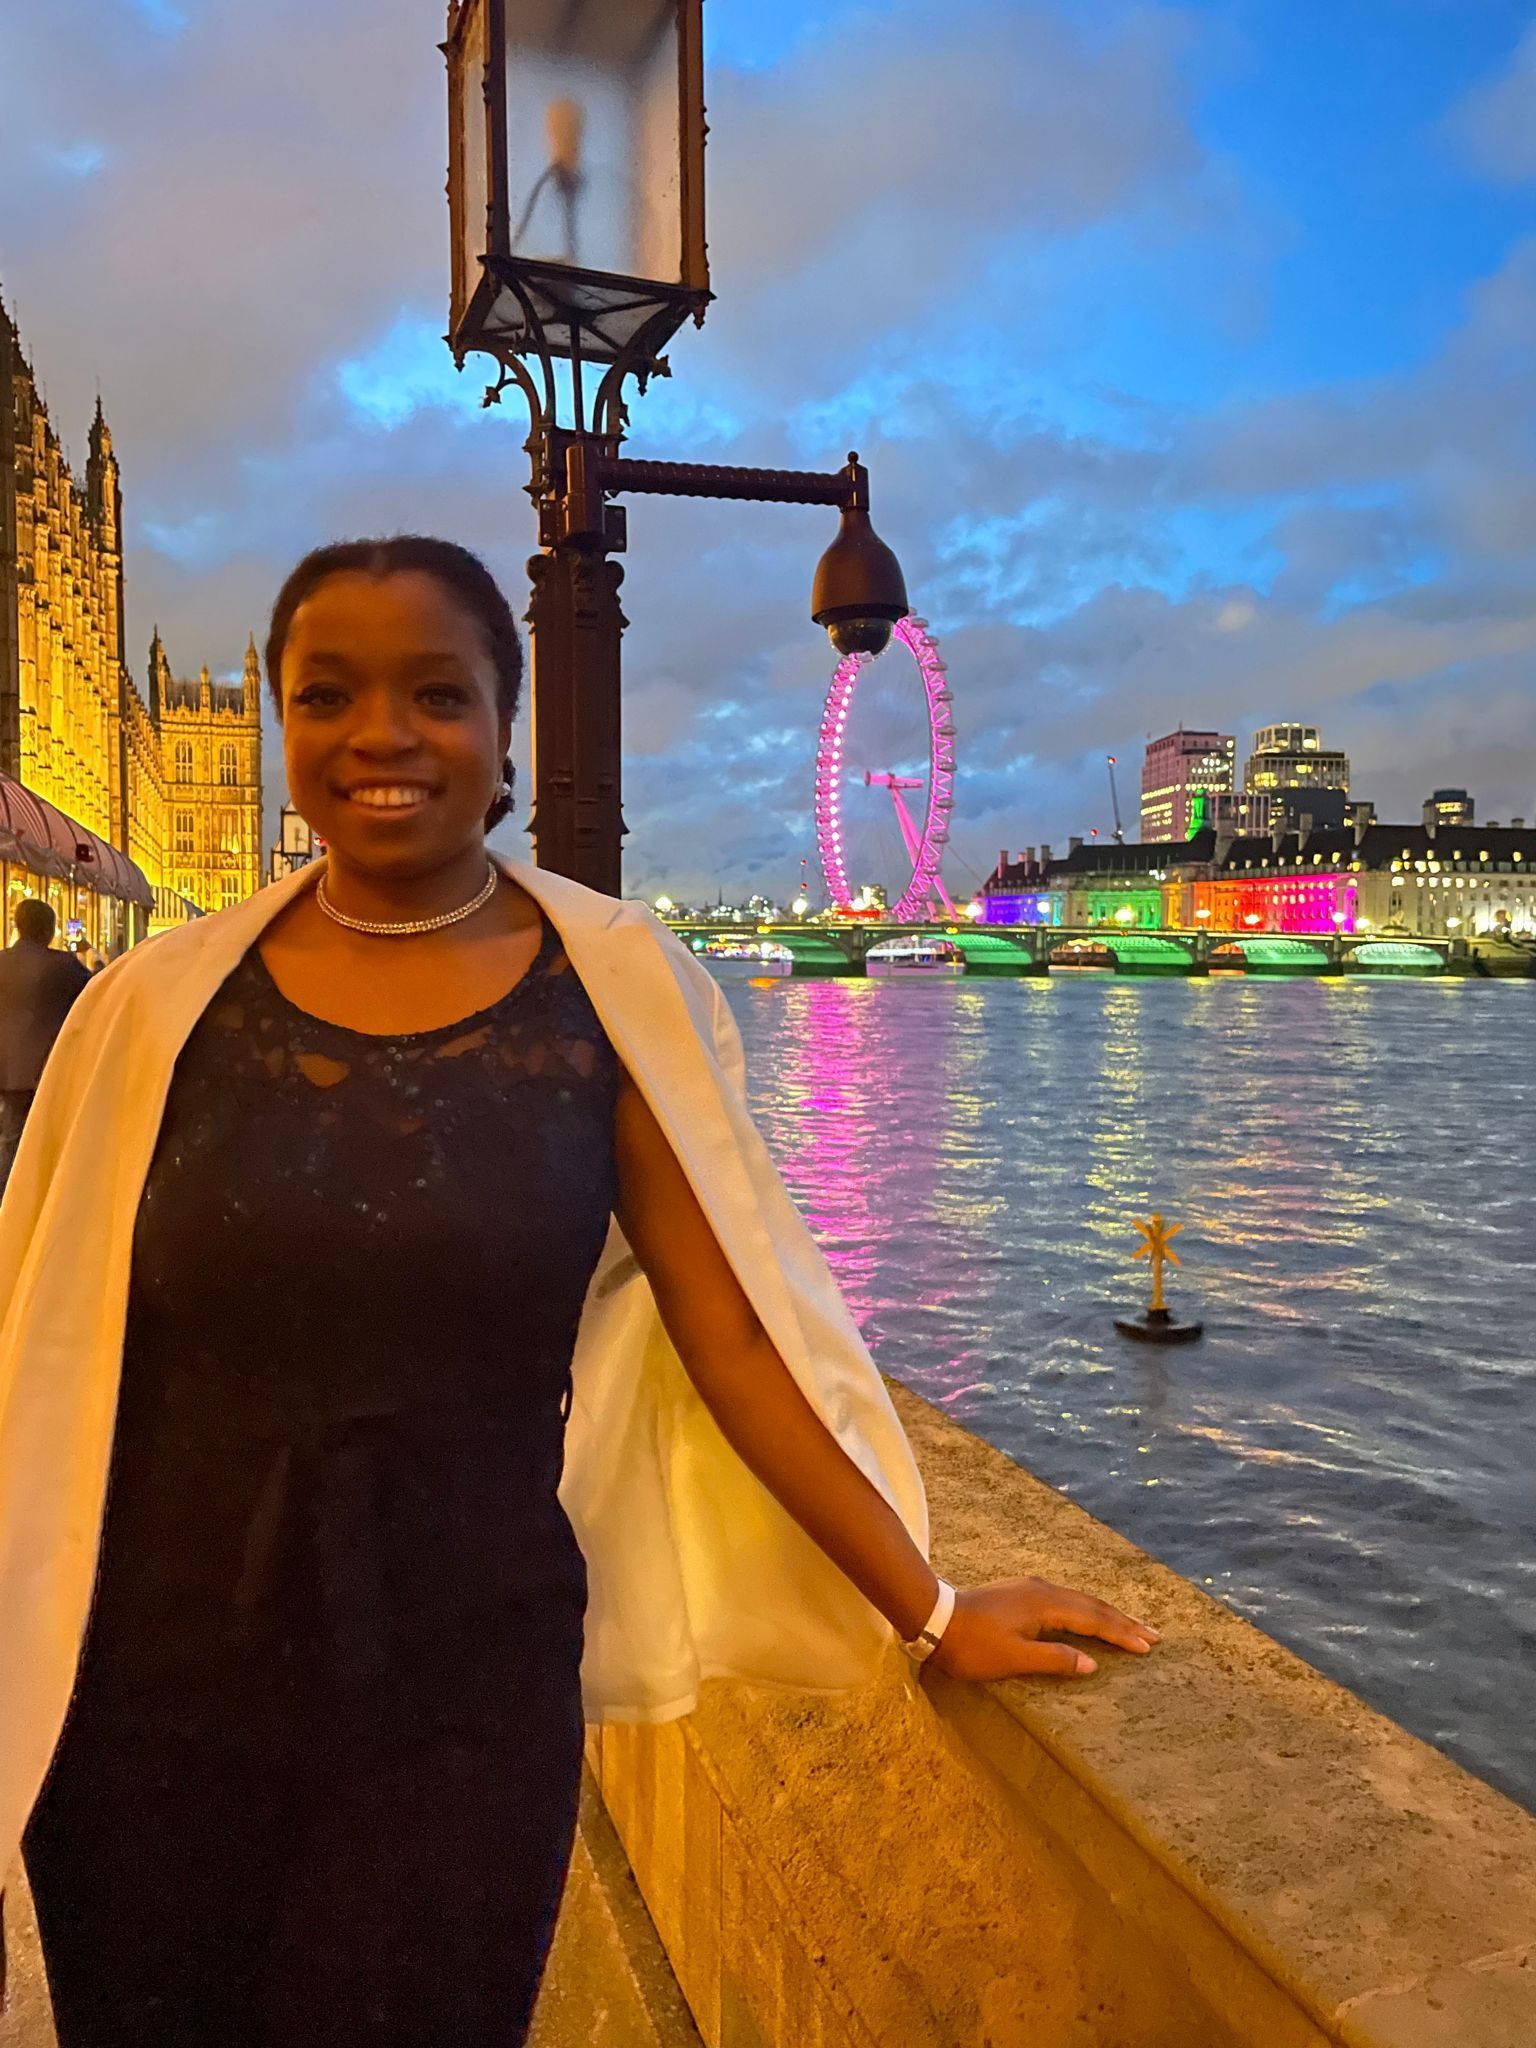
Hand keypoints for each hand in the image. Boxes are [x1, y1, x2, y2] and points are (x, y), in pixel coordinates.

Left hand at [927, 1576, 1158, 1681]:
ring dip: (1106, 1615)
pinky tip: (1089, 1618)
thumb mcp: (1014, 1659)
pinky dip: (1086, 1611)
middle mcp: (1043, 1590)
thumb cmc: (972, 1646)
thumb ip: (1055, 1660)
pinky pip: (1066, 1601)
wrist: (934, 1618)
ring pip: (1079, 1601)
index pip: (1093, 1619)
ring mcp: (1031, 1588)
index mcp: (1045, 1605)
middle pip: (1092, 1605)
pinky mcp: (1021, 1593)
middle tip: (1152, 1636)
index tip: (1147, 1646)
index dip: (1121, 1634)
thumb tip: (1092, 1663)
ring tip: (1130, 1627)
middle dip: (1123, 1621)